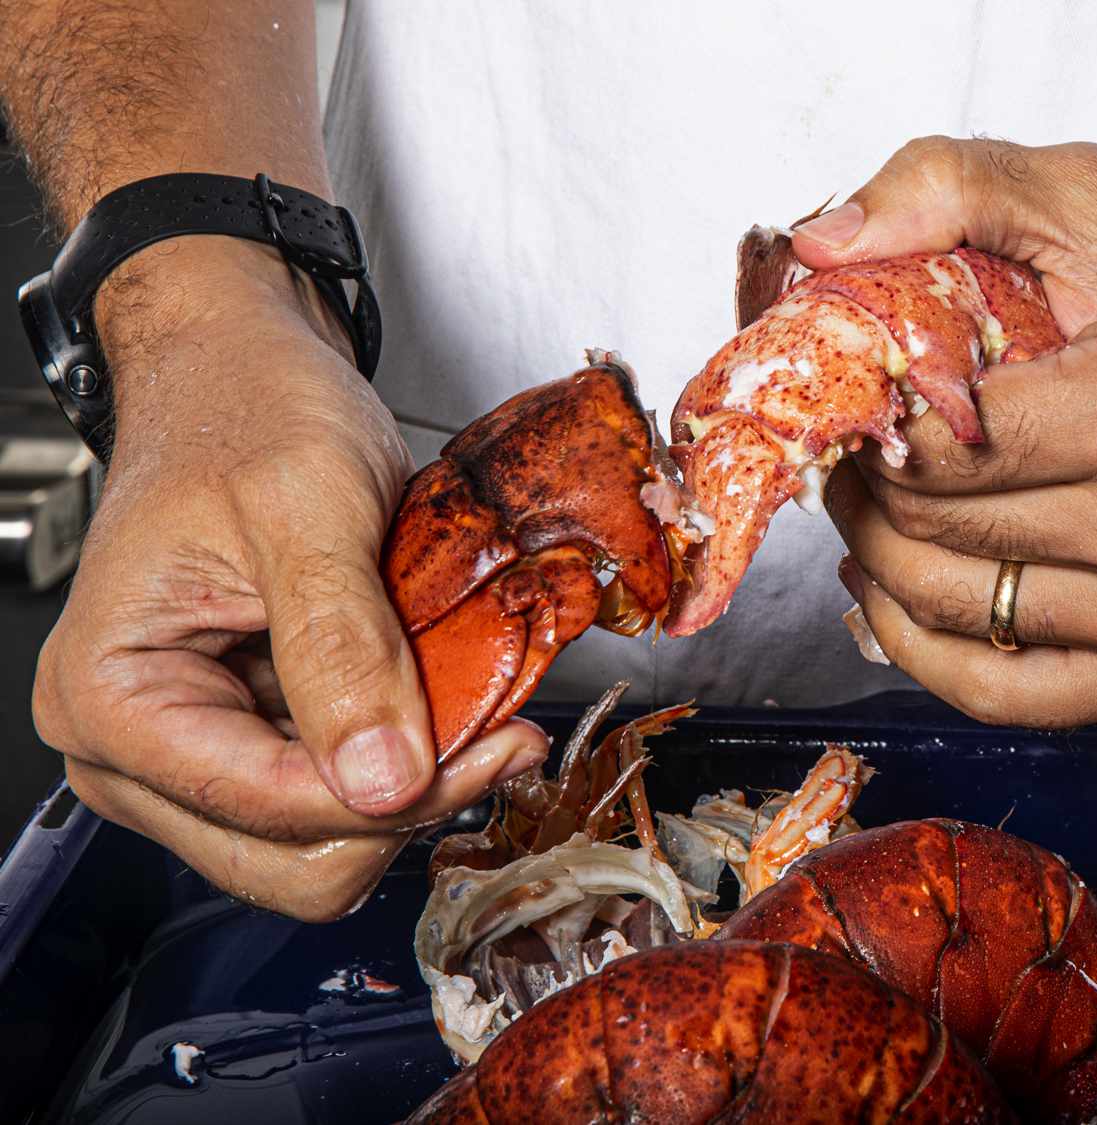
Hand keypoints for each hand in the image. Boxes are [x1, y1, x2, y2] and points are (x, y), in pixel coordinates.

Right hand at [31, 240, 548, 920]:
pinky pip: (337, 792)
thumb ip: (341, 645)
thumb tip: (384, 778)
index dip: (396, 795)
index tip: (496, 742)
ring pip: (320, 843)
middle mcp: (134, 746)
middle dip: (403, 806)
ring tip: (470, 705)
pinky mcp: (249, 735)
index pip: (267, 809)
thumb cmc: (245, 410)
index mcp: (112, 696)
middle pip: (289, 861)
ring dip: (411, 786)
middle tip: (493, 732)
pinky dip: (403, 759)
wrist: (241, 368)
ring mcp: (193, 750)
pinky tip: (443, 698)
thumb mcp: (305, 509)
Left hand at [798, 137, 1096, 725]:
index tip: (860, 396)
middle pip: (931, 538)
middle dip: (865, 489)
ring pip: (951, 617)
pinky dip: (929, 652)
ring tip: (874, 509)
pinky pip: (1003, 696)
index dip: (868, 424)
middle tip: (856, 447)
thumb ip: (950, 186)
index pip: (934, 454)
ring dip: (882, 565)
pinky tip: (901, 595)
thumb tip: (819, 245)